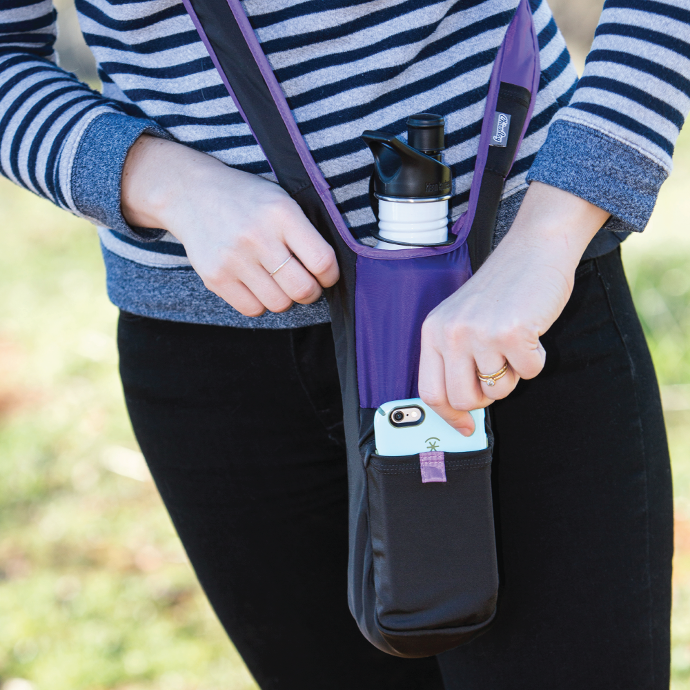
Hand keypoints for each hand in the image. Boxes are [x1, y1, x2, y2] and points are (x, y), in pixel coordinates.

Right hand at [121, 135, 338, 315]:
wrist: (191, 194)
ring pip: (279, 304)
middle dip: (310, 292)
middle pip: (303, 289)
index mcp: (281, 213)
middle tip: (304, 283)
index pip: (322, 261)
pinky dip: (260, 303)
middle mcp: (257, 237)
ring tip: (278, 282)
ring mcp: (234, 259)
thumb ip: (305, 232)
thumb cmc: (246, 199)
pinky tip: (257, 285)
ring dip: (285, 299)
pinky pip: (252, 309)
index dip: (330, 276)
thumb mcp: (281, 199)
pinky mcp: (215, 277)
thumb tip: (329, 272)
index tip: (325, 275)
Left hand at [418, 182, 609, 434]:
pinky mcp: (511, 332)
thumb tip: (461, 414)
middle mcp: (450, 333)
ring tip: (513, 342)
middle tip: (499, 372)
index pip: (430, 391)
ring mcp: (479, 333)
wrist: (533, 250)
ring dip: (513, 374)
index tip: (466, 427)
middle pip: (462, 399)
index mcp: (433, 331)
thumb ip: (455, 359)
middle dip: (486, 397)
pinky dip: (536, 359)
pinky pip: (529, 373)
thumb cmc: (501, 290)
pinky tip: (531, 332)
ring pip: (498, 390)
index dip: (450, 415)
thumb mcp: (463, 320)